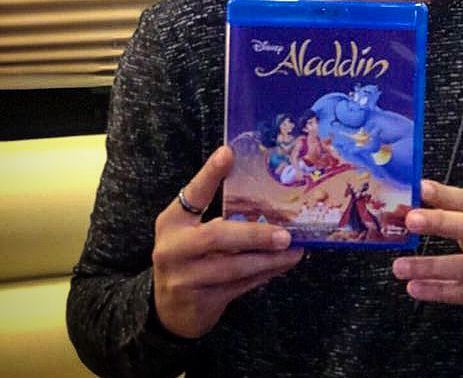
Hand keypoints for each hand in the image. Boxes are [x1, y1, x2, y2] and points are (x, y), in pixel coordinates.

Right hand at [152, 146, 303, 337]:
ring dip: (268, 259)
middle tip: (285, 234)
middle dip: (255, 234)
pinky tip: (281, 265)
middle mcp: (173, 249)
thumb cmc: (189, 256)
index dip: (210, 174)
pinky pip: (239, 287)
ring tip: (293, 250)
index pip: (192, 194)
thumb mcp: (191, 230)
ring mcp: (185, 278)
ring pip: (233, 268)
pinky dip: (263, 275)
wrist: (169, 310)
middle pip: (217, 237)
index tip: (228, 153)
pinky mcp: (200, 302)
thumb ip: (217, 212)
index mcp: (172, 222)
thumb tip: (265, 190)